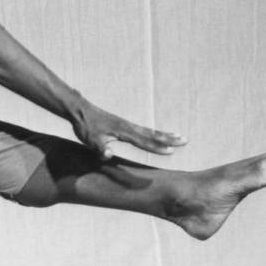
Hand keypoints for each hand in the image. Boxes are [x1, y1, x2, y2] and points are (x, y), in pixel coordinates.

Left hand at [66, 99, 185, 158]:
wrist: (80, 110)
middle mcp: (129, 127)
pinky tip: (158, 134)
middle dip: (169, 139)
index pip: (143, 141)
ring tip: (179, 136)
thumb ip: (100, 148)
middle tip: (185, 141)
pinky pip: (144, 129)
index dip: (157, 147)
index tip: (171, 151)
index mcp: (123, 132)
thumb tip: (108, 155)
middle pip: (153, 134)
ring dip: (166, 134)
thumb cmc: (85, 127)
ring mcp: (128, 125)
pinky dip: (154, 132)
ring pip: (151, 131)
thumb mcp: (90, 140)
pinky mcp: (124, 124)